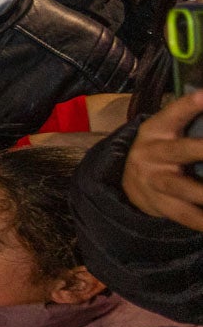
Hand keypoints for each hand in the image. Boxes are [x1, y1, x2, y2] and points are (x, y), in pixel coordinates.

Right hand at [121, 90, 202, 231]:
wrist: (130, 181)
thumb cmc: (163, 148)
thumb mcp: (167, 128)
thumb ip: (190, 119)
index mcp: (156, 130)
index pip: (173, 114)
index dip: (188, 105)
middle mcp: (151, 154)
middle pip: (178, 151)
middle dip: (201, 150)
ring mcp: (154, 181)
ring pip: (180, 187)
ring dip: (202, 192)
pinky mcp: (159, 204)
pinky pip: (183, 214)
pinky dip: (200, 220)